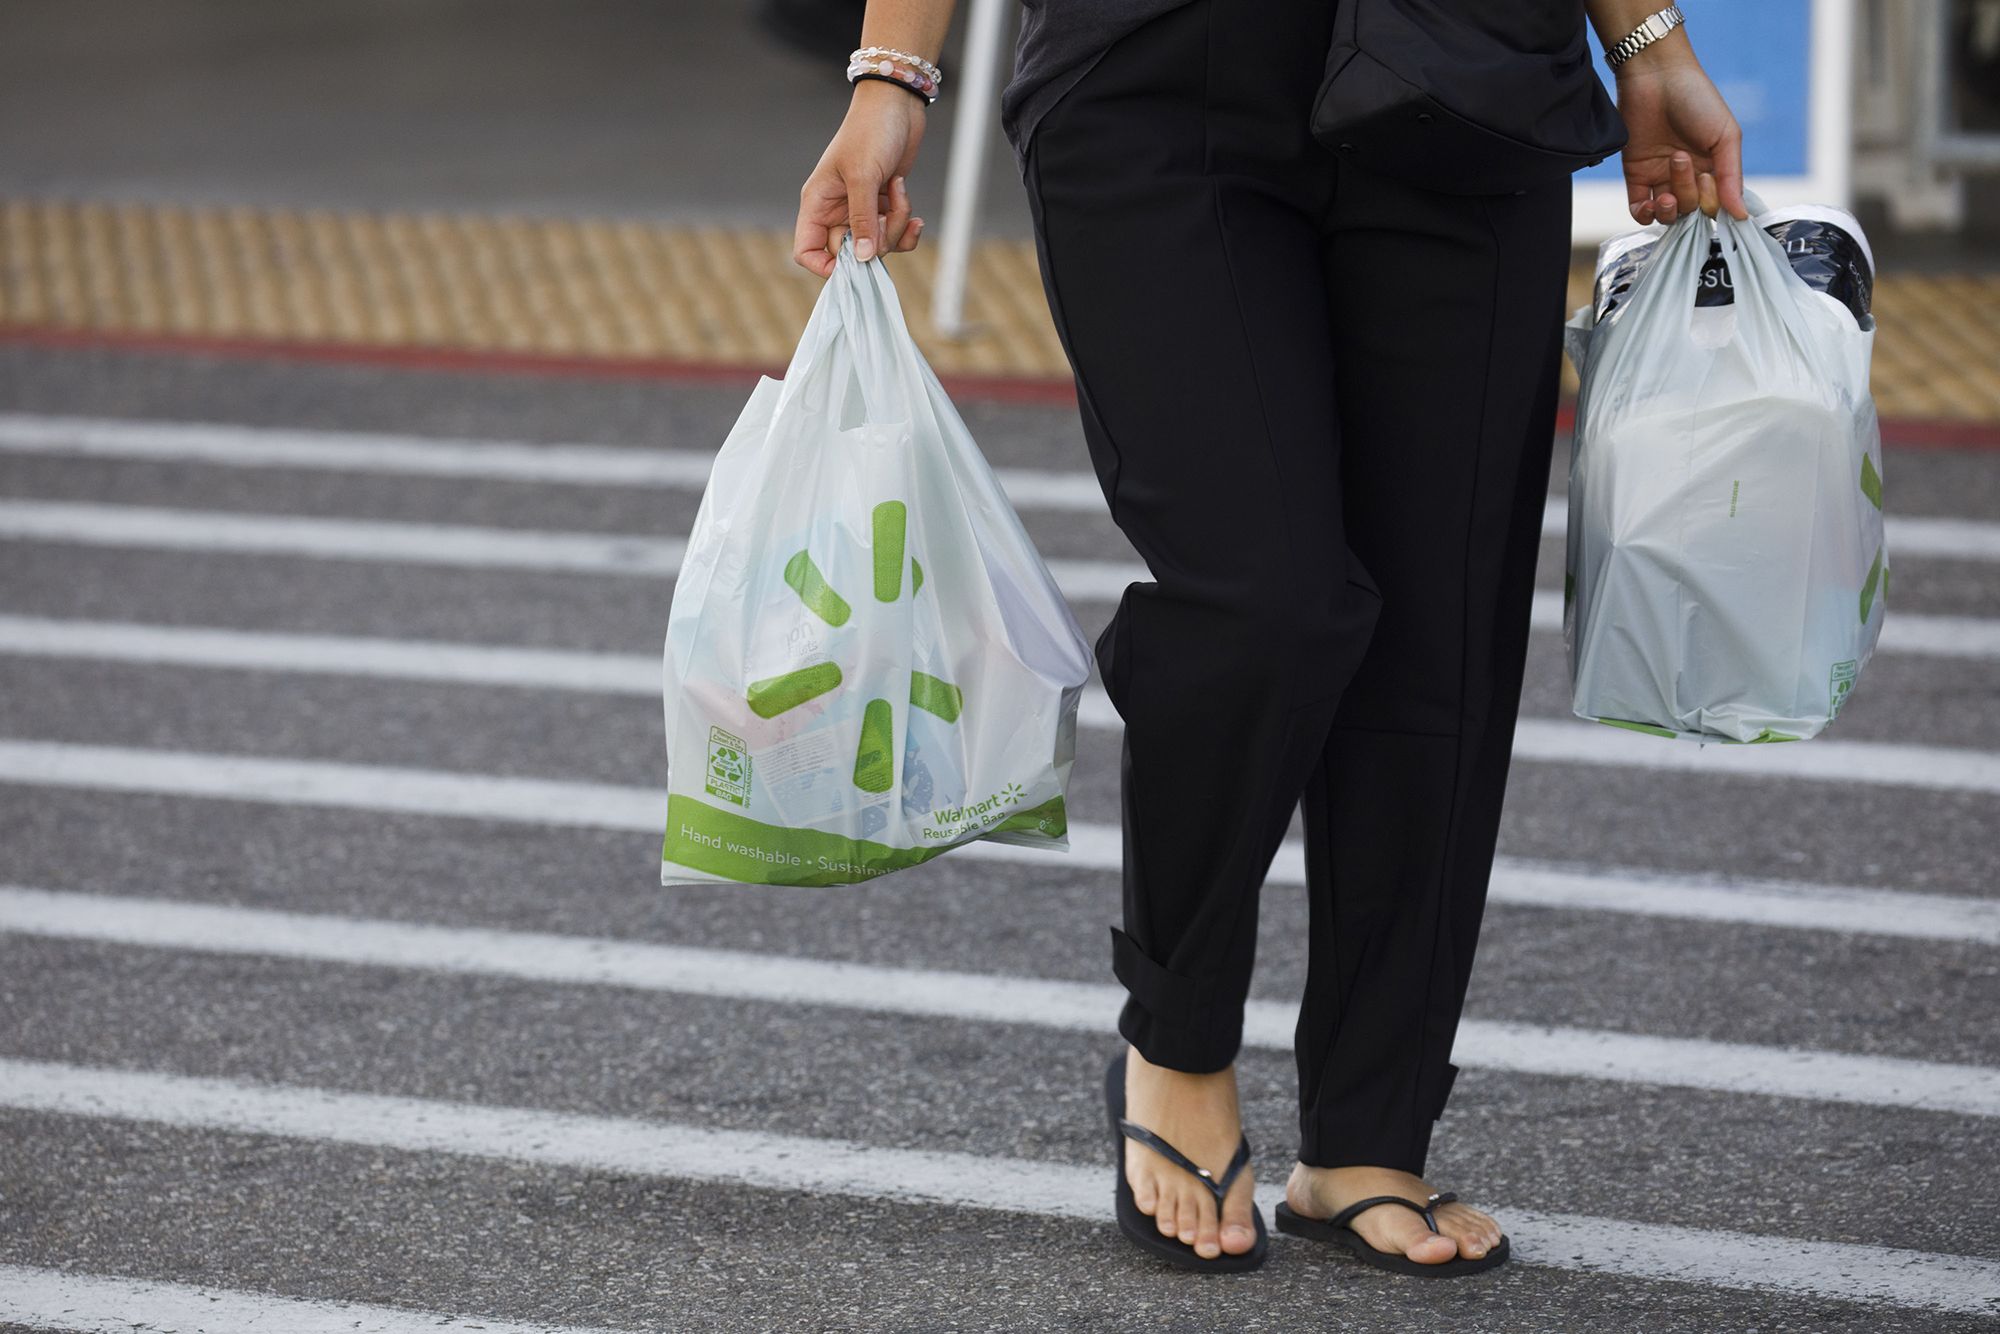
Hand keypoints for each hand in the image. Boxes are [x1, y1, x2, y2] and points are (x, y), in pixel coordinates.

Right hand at [794, 80, 928, 277]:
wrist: (897, 105)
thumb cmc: (871, 131)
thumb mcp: (863, 176)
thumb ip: (863, 220)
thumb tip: (863, 259)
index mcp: (818, 203)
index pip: (808, 251)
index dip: (826, 266)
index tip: (855, 262)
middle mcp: (836, 210)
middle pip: (851, 252)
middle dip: (877, 239)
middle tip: (888, 212)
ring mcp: (860, 210)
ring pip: (877, 244)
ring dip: (896, 225)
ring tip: (899, 192)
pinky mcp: (883, 205)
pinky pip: (894, 234)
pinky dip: (906, 227)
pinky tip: (915, 215)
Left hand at [1613, 51, 1747, 223]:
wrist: (1657, 78)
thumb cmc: (1698, 100)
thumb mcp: (1725, 136)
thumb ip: (1732, 177)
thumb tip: (1740, 216)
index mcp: (1713, 168)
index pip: (1714, 205)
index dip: (1710, 202)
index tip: (1708, 177)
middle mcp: (1687, 177)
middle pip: (1690, 211)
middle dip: (1687, 194)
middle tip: (1680, 159)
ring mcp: (1660, 178)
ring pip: (1666, 215)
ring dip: (1667, 210)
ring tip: (1664, 191)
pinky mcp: (1635, 176)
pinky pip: (1638, 211)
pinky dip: (1644, 215)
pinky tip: (1650, 204)